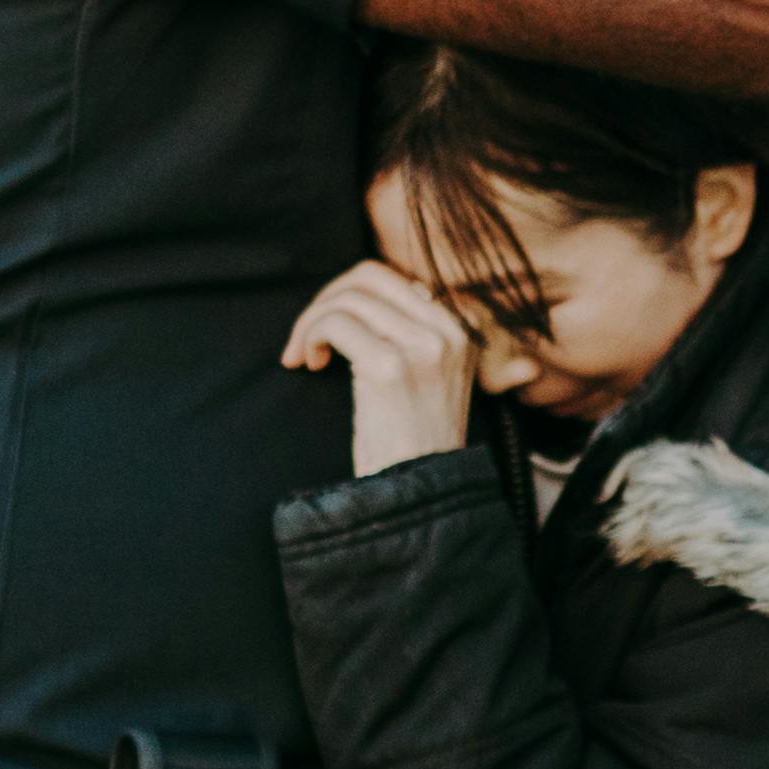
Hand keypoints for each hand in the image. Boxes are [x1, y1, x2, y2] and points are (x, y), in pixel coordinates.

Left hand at [283, 260, 484, 474]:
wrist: (420, 492)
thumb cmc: (412, 440)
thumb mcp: (429, 376)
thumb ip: (412, 331)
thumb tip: (367, 293)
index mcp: (463, 329)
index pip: (396, 279)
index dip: (351, 295)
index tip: (332, 329)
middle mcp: (449, 331)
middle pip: (370, 276)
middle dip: (327, 298)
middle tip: (307, 335)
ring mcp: (423, 347)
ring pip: (348, 298)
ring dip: (311, 321)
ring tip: (305, 355)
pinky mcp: (390, 366)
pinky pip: (335, 323)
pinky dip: (310, 335)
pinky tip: (309, 363)